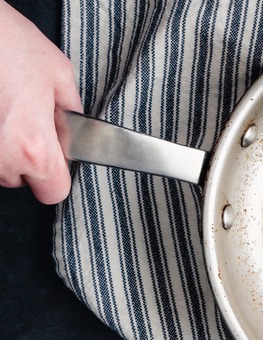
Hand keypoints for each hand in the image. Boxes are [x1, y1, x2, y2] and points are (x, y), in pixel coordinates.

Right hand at [0, 1, 81, 203]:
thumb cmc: (6, 43)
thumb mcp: (57, 72)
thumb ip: (71, 109)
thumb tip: (74, 124)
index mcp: (34, 146)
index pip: (54, 192)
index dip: (57, 176)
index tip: (55, 158)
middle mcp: (1, 158)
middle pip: (21, 178)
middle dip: (27, 156)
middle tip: (24, 119)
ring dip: (3, 147)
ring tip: (4, 108)